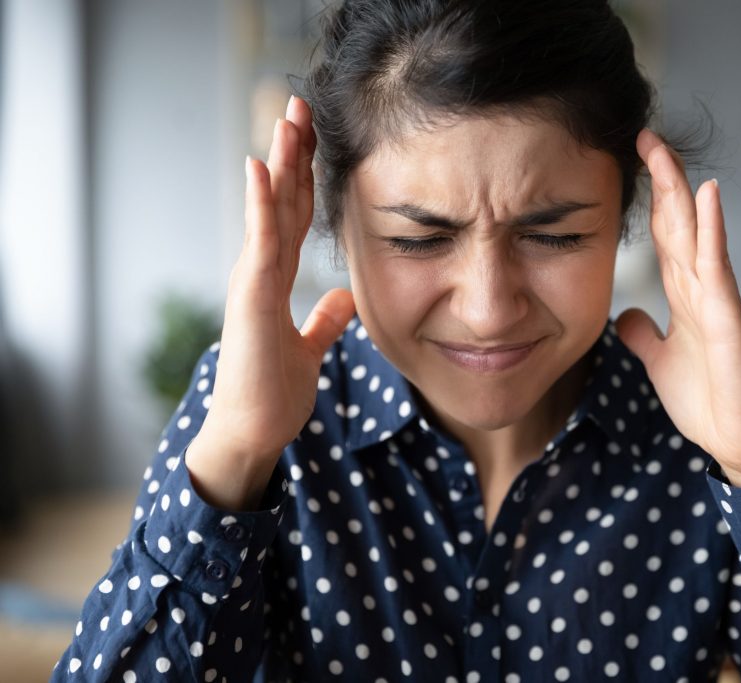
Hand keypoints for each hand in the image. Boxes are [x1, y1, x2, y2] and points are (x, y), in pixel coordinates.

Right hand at [187, 96, 355, 509]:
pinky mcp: (250, 298)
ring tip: (287, 118)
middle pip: (281, 201)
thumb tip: (343, 299)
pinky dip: (261, 204)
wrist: (252, 431)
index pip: (295, 215)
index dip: (305, 175)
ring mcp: (253, 281)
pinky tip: (261, 167)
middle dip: (293, 153)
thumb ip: (324, 321)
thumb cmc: (274, 392)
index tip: (315, 135)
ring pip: (269, 211)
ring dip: (279, 163)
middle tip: (300, 102)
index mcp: (276, 279)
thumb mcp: (310, 348)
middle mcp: (262, 271)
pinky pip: (260, 242)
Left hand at [614, 129, 740, 488]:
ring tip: (667, 151)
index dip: (651, 200)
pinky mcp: (729, 319)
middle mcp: (702, 289)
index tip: (633, 162)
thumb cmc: (709, 400)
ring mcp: (718, 300)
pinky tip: (707, 195)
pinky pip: (717, 266)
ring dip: (682, 192)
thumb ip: (644, 335)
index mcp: (685, 296)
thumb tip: (626, 316)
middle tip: (646, 136)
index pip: (665, 237)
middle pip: (679, 224)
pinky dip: (712, 230)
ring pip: (697, 234)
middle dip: (664, 180)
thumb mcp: (660, 362)